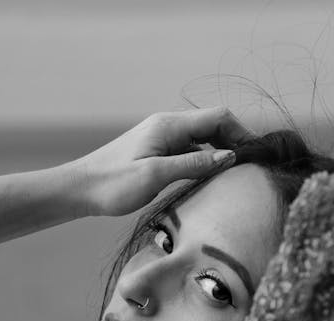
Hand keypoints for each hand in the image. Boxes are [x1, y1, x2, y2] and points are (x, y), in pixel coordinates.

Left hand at [76, 107, 253, 215]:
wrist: (79, 189)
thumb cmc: (112, 184)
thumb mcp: (155, 175)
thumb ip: (193, 164)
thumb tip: (228, 157)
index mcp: (169, 126)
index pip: (218, 117)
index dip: (241, 133)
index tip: (254, 156)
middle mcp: (167, 126)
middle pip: (213, 125)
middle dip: (234, 141)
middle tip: (249, 168)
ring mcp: (161, 138)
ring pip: (202, 138)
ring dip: (220, 152)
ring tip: (233, 175)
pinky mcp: (156, 152)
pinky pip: (189, 150)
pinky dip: (204, 160)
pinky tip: (208, 179)